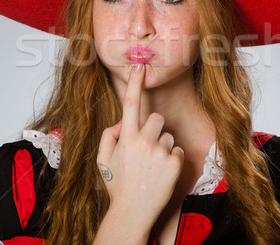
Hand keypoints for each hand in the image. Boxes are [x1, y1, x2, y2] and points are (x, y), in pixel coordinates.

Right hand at [97, 63, 183, 225]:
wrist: (133, 212)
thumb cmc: (118, 185)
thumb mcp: (103, 160)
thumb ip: (109, 136)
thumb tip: (121, 122)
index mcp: (126, 138)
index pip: (130, 104)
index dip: (135, 84)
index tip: (139, 66)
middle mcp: (144, 141)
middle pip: (157, 118)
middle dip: (153, 129)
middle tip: (146, 147)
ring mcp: (160, 152)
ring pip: (167, 136)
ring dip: (162, 146)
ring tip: (152, 166)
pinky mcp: (175, 162)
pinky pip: (176, 150)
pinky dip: (171, 159)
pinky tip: (161, 173)